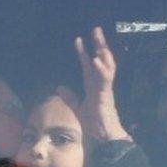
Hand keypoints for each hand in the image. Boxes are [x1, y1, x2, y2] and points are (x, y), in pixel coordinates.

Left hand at [65, 26, 131, 142]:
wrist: (104, 137)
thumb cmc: (94, 123)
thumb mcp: (78, 107)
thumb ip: (70, 97)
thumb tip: (59, 87)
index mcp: (93, 85)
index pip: (88, 65)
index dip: (83, 52)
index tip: (78, 39)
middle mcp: (100, 84)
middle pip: (101, 60)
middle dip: (99, 45)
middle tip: (96, 29)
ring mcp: (104, 89)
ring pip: (107, 67)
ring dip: (103, 53)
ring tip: (99, 41)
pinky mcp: (106, 96)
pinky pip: (105, 80)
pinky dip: (101, 70)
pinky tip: (96, 60)